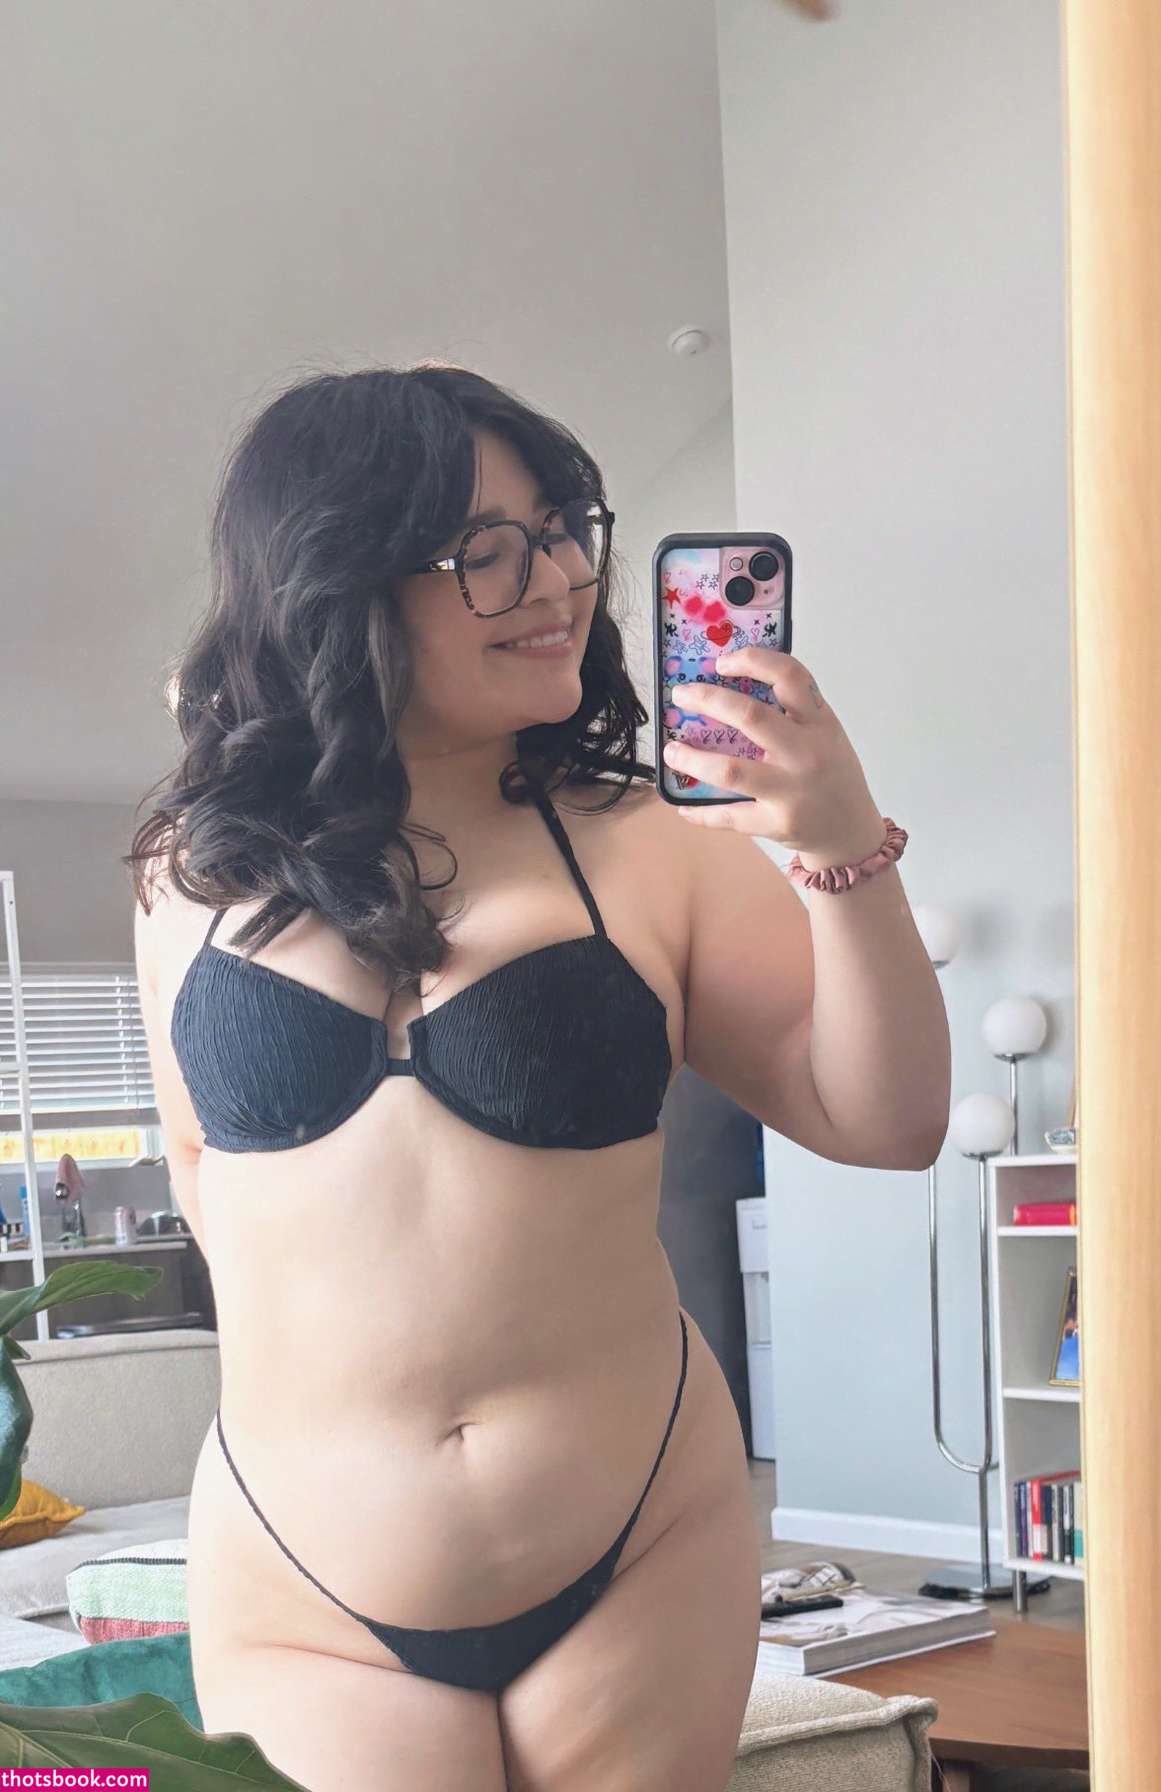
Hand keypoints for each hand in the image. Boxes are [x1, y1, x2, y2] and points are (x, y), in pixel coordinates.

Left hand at [660, 647, 886, 866]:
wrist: (852, 832)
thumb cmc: (832, 775)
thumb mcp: (826, 735)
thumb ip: (793, 713)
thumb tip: (729, 689)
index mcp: (820, 723)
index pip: (790, 676)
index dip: (752, 661)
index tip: (721, 662)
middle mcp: (807, 754)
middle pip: (750, 716)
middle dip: (707, 700)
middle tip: (681, 695)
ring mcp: (792, 791)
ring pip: (730, 769)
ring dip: (692, 758)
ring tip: (671, 750)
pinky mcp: (777, 823)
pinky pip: (728, 816)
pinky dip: (700, 811)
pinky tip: (682, 804)